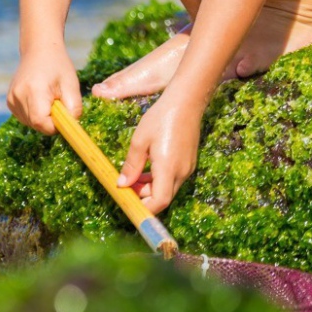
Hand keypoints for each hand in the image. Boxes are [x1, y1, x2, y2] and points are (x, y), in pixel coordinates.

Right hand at [7, 46, 81, 132]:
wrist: (40, 50)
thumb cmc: (59, 66)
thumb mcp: (72, 85)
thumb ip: (74, 107)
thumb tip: (72, 126)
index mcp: (33, 91)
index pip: (41, 122)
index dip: (56, 125)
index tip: (66, 116)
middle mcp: (17, 97)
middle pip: (36, 124)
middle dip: (51, 120)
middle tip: (59, 102)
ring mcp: (11, 100)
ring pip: (30, 122)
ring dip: (43, 117)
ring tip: (50, 98)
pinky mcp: (9, 102)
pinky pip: (25, 117)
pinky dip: (36, 113)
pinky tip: (41, 99)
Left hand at [116, 90, 204, 214]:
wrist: (186, 101)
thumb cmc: (161, 118)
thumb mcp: (140, 140)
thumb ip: (131, 165)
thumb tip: (122, 184)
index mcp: (168, 168)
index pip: (159, 202)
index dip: (143, 209)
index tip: (127, 204)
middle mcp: (181, 172)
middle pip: (162, 198)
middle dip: (143, 197)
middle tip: (126, 185)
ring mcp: (187, 167)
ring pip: (167, 189)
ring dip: (150, 188)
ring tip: (134, 174)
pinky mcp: (189, 161)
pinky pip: (172, 179)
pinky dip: (159, 179)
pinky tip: (148, 166)